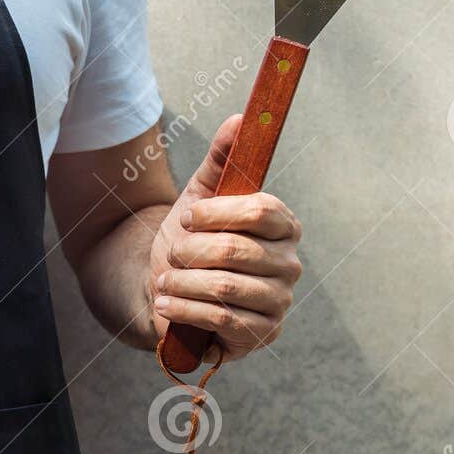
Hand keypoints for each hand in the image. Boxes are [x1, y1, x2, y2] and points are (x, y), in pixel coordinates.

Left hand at [149, 114, 303, 362]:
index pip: (261, 210)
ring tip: (165, 279)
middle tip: (172, 254)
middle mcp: (289, 264)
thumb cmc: (190, 241)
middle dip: (190, 251)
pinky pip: (221, 320)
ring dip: (182, 281)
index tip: (188, 216)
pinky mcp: (260, 335)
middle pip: (236, 250)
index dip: (217, 213)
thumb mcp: (200, 196)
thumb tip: (240, 117)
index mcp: (283, 226)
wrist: (167, 290)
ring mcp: (278, 302)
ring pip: (225, 286)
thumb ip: (222, 160)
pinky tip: (165, 302)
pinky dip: (184, 309)